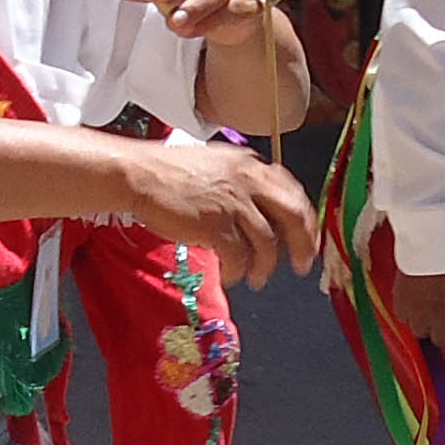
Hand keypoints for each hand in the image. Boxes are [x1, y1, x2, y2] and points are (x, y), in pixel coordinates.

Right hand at [122, 144, 316, 287]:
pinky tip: (231, 277)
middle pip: (293, 216)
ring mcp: (234, 203)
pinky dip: (237, 272)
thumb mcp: (216, 166)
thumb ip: (243, 184)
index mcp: (250, 165)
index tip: (306, 239)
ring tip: (257, 279)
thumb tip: (262, 215)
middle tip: (300, 265)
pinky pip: (238, 257)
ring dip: (265, 266)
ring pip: (267, 243)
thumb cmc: (168, 173)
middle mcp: (249, 180)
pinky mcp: (216, 225)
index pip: (293, 192)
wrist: (138, 175)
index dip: (305, 220)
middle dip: (302, 245)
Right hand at [387, 262, 444, 353]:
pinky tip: (415, 296)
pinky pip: (404, 317)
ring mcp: (421, 315)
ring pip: (420, 331)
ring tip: (428, 304)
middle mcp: (444, 322)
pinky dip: (409, 310)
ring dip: (425, 322)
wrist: (438, 238)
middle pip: (442, 342)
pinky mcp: (402, 304)